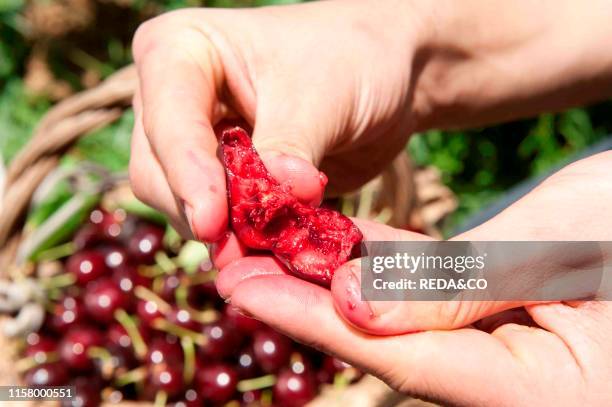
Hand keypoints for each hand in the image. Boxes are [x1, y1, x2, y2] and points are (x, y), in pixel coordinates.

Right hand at [129, 1, 420, 242]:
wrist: (383, 75)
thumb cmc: (353, 56)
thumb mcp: (323, 96)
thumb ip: (288, 152)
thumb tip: (270, 207)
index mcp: (181, 50)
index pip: (167, 120)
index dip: (187, 174)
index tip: (213, 221)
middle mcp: (173, 98)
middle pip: (158, 172)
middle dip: (205, 213)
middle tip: (250, 245)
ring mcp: (195, 143)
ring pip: (180, 205)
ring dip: (226, 233)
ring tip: (274, 241)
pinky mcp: (222, 179)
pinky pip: (216, 222)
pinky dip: (244, 239)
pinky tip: (275, 243)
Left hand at [216, 152, 611, 404]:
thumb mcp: (567, 255)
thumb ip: (462, 291)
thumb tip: (354, 309)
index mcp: (544, 394)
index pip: (405, 358)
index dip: (315, 322)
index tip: (245, 287)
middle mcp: (512, 380)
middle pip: (387, 339)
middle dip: (305, 300)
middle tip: (232, 264)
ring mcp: (501, 345)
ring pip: (396, 310)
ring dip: (328, 275)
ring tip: (262, 246)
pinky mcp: (495, 309)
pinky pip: (425, 287)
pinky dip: (376, 262)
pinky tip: (327, 238)